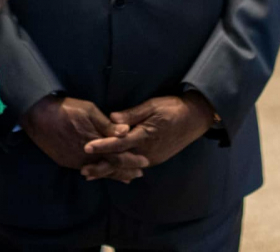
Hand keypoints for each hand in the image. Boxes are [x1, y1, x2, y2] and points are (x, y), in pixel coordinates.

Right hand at [21, 96, 145, 181]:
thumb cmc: (66, 109)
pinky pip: (85, 169)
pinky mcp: (66, 161)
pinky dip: (97, 172)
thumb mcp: (89, 110)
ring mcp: (75, 160)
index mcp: (94, 142)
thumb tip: (126, 132)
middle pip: (110, 167)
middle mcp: (86, 156)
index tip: (145, 162)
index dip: (132, 160)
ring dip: (113, 173)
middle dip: (125, 171)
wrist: (38, 115)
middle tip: (139, 174)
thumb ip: (108, 124)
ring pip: (98, 171)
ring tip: (126, 177)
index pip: (118, 156)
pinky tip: (101, 172)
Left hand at [82, 93, 215, 170]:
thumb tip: (112, 117)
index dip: (102, 146)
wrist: (195, 118)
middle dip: (102, 167)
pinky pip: (135, 166)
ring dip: (109, 170)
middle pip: (120, 161)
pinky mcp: (155, 158)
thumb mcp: (152, 105)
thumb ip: (132, 114)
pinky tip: (113, 172)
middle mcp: (148, 151)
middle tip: (84, 171)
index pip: (119, 144)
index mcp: (145, 136)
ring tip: (93, 174)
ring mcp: (152, 157)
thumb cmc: (173, 107)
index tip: (87, 148)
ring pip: (127, 166)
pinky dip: (122, 170)